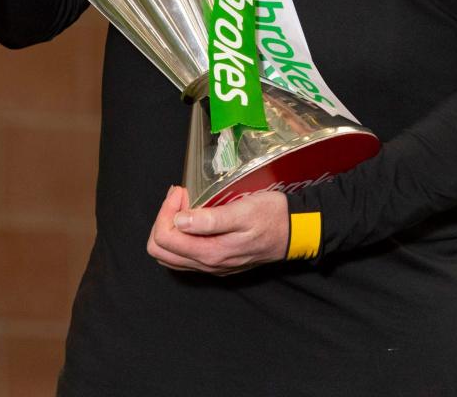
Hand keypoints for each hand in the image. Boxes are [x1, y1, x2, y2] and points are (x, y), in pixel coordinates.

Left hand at [147, 185, 288, 274]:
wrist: (295, 231)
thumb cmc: (271, 215)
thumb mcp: (243, 211)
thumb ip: (209, 219)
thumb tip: (178, 220)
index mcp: (210, 252)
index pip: (164, 238)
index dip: (166, 211)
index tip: (182, 191)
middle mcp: (208, 264)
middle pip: (161, 250)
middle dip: (164, 218)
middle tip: (181, 196)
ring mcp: (212, 266)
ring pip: (171, 255)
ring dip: (171, 226)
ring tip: (185, 204)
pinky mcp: (218, 262)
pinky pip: (185, 255)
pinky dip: (181, 234)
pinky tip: (194, 216)